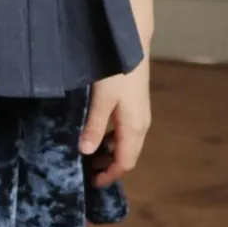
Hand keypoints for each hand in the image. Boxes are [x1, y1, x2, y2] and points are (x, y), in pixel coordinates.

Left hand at [79, 55, 151, 186]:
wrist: (131, 44)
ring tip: (90, 153)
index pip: (125, 162)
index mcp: (134, 128)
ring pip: (127, 143)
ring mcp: (140, 114)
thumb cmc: (116, 72)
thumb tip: (86, 152)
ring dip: (110, 152)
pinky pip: (126, 131)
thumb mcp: (101, 99)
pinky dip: (113, 139)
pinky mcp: (136, 104)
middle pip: (128, 155)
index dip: (110, 175)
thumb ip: (94, 126)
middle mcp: (141, 124)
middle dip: (110, 166)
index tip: (92, 182)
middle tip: (87, 170)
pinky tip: (98, 132)